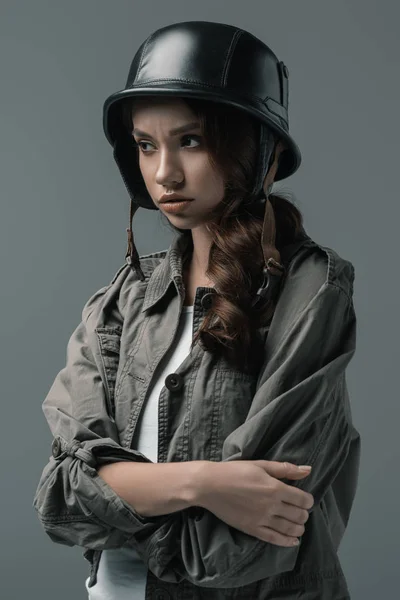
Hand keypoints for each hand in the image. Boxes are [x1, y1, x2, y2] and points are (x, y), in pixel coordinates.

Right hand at [196, 460, 313, 546]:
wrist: (210, 485)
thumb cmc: (235, 471)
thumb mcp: (260, 465)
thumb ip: (285, 469)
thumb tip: (308, 470)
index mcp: (275, 488)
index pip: (303, 499)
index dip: (308, 500)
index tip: (305, 499)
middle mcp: (271, 506)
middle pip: (299, 515)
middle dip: (304, 514)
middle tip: (300, 510)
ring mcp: (262, 519)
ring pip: (290, 529)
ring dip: (299, 528)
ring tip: (298, 524)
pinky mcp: (252, 530)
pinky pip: (275, 539)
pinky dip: (288, 541)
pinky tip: (293, 541)